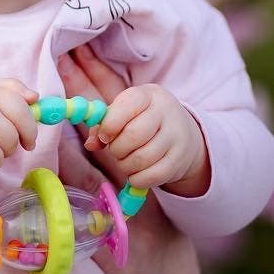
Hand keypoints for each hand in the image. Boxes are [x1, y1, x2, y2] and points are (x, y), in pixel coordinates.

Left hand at [85, 84, 209, 194]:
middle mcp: (166, 112)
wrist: (183, 133)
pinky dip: (138, 179)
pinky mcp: (180, 159)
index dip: (110, 124)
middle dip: (117, 148)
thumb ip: (103, 125)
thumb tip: (90, 144)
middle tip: (114, 151)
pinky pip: (154, 175)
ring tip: (124, 162)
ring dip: (125, 165)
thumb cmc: (143, 120)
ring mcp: (177, 136)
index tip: (104, 137)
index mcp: (147, 95)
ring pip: (142, 158)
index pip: (127, 106)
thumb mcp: (124, 113)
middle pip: (134, 135)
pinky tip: (135, 174)